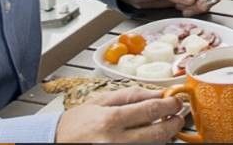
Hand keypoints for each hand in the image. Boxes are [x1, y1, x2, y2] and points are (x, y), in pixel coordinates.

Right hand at [55, 87, 183, 142]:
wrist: (55, 142)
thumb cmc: (77, 122)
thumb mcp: (101, 101)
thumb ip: (131, 95)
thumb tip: (159, 93)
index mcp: (111, 119)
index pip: (151, 110)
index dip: (170, 105)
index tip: (176, 101)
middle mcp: (115, 140)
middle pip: (158, 134)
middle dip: (174, 124)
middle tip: (178, 116)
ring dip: (164, 136)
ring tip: (163, 126)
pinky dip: (150, 144)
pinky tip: (148, 137)